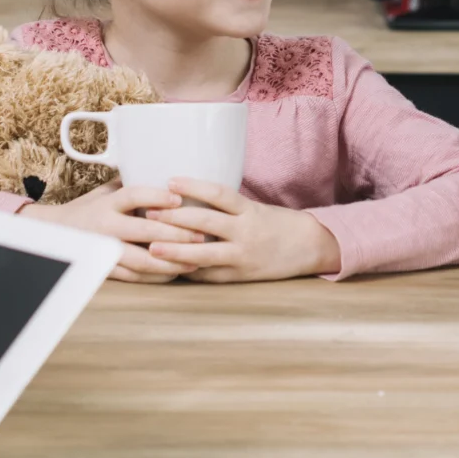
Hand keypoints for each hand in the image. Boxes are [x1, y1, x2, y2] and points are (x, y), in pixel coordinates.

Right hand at [18, 182, 208, 282]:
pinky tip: (176, 272)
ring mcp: (105, 250)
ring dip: (171, 261)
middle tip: (202, 234)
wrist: (56, 235)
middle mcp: (105, 226)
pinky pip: (134, 276)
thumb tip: (167, 170)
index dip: (156, 196)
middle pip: (144, 231)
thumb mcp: (104, 192)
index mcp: (107, 203)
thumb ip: (130, 184)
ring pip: (141, 259)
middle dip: (176, 234)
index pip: (133, 195)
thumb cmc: (88, 209)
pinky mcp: (105, 269)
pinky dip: (157, 276)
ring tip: (196, 258)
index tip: (179, 198)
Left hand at [139, 179, 340, 282]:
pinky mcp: (240, 276)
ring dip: (175, 251)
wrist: (308, 246)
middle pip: (205, 223)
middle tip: (149, 213)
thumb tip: (184, 199)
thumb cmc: (276, 223)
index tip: (169, 181)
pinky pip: (210, 276)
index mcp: (248, 210)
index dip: (193, 187)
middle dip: (175, 219)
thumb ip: (225, 207)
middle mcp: (245, 232)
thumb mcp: (253, 208)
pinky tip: (169, 269)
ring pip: (204, 254)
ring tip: (152, 248)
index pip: (218, 194)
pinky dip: (189, 272)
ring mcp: (242, 256)